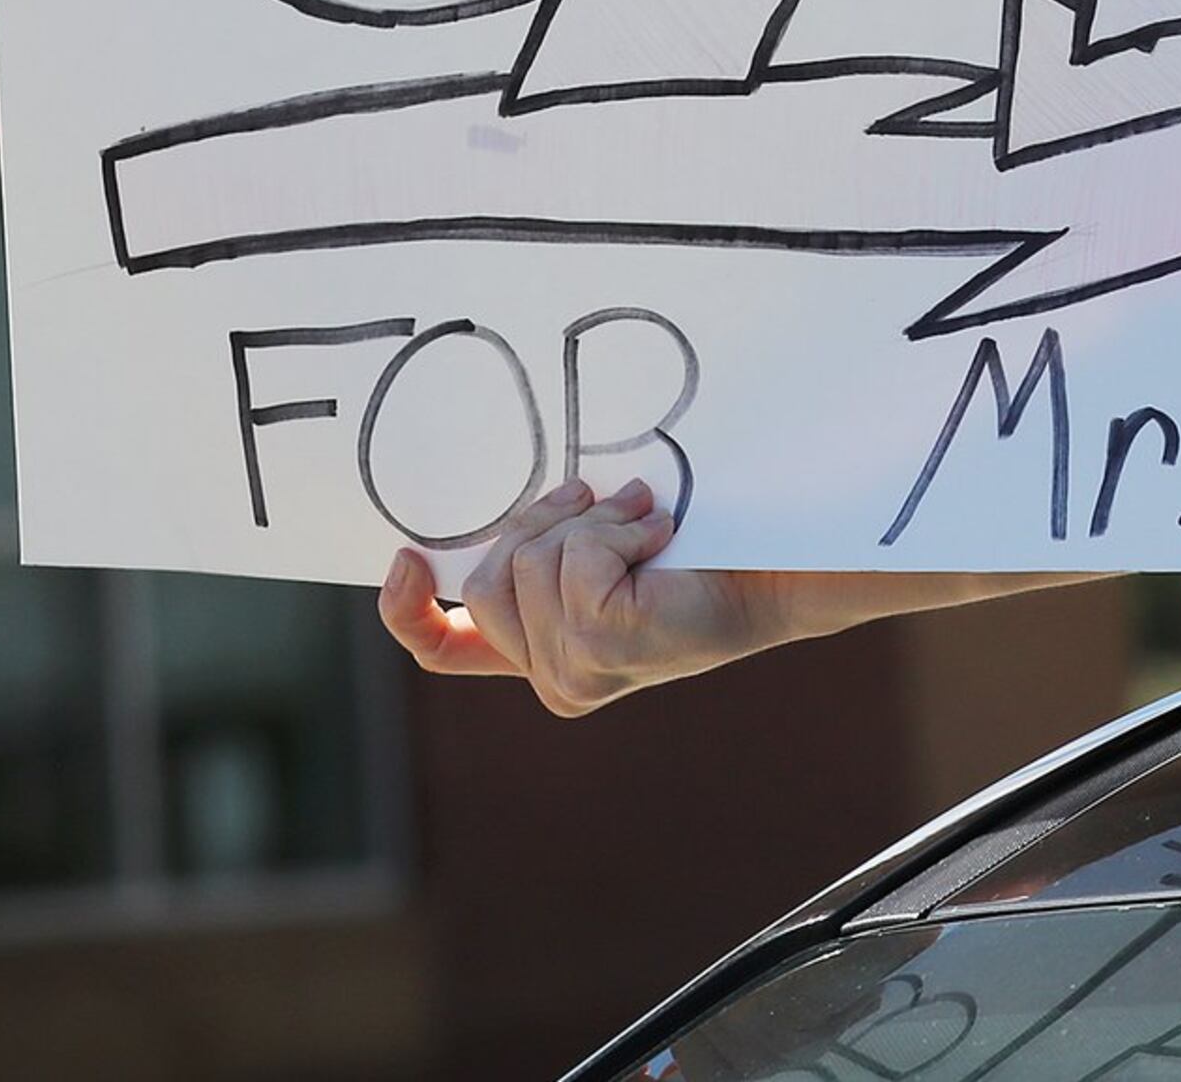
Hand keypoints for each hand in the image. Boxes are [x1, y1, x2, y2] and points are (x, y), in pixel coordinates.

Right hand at [377, 477, 777, 716]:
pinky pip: (574, 557)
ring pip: (526, 563)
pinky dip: (620, 530)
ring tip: (646, 524)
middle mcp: (553, 678)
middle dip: (544, 522)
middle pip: (486, 578)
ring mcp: (573, 671)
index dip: (407, 610)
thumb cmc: (697, 555)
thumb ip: (546, 555)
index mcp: (543, 658)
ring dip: (591, 523)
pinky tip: (663, 539)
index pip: (446, 650)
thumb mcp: (602, 554)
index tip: (405, 557)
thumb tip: (506, 515)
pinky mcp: (600, 644)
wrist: (775, 573)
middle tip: (609, 503)